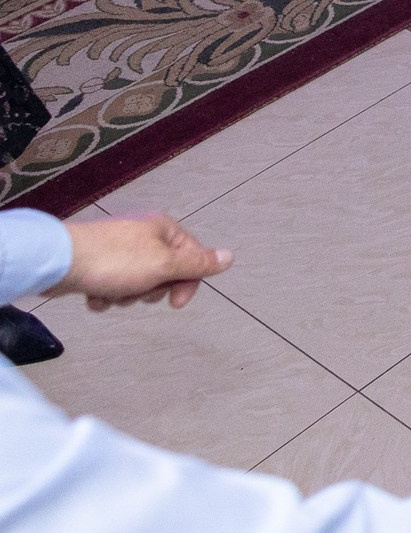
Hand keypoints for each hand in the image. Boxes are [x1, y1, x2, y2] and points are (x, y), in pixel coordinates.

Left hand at [51, 215, 231, 311]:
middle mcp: (143, 236)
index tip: (175, 303)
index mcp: (164, 230)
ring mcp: (119, 249)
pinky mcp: (98, 263)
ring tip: (112, 292)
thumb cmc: (113, 261)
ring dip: (126, 295)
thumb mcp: (164, 264)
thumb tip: (230, 256)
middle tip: (136, 290)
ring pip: (138, 283)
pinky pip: (113, 286)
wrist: (59, 262)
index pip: (193, 258)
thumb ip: (198, 263)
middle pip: (165, 273)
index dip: (187, 283)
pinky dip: (107, 295)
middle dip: (150, 290)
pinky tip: (96, 295)